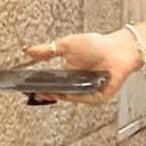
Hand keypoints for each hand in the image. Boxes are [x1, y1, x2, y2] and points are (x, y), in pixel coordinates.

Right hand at [23, 28, 144, 103]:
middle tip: (36, 91)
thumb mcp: (67, 45)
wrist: (117, 48)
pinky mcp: (98, 97)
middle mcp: (76, 86)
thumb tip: (29, 51)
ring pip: (70, 98)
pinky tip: (68, 93)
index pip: (51, 84)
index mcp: (68, 75)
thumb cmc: (96, 46)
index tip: (28, 87)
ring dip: (60, 95)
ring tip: (49, 91)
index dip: (40, 86)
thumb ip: (48, 50)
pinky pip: (85, 99)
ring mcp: (87, 92)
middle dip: (47, 93)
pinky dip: (76, 97)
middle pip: (58, 94)